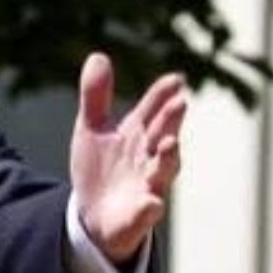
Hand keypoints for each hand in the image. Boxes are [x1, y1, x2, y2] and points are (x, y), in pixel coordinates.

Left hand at [70, 53, 186, 263]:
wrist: (93, 216)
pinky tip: (152, 204)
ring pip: (163, 172)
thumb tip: (99, 56)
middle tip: (180, 102)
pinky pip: (147, 213)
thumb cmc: (101, 168)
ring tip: (171, 144)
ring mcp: (147, 187)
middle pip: (163, 136)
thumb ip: (96, 96)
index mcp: (138, 135)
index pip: (153, 110)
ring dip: (169, 159)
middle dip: (171, 121)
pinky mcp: (138, 216)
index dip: (162, 95)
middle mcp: (149, 158)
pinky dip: (149, 208)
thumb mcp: (92, 129)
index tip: (175, 79)